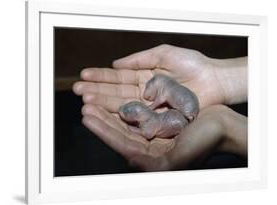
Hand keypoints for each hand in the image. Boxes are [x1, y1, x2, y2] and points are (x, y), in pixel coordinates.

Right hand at [73, 44, 246, 111]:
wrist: (214, 80)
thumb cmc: (192, 64)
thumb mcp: (164, 53)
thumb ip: (140, 59)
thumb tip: (115, 64)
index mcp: (143, 77)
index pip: (118, 77)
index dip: (101, 76)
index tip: (84, 75)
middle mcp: (143, 93)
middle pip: (116, 93)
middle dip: (97, 91)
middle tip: (78, 90)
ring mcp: (149, 107)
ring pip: (123, 105)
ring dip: (104, 103)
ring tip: (86, 101)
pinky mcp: (157, 118)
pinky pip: (137, 117)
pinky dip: (121, 115)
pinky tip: (106, 113)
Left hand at [81, 104, 246, 170]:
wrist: (222, 126)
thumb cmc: (205, 142)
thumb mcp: (180, 158)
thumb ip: (155, 164)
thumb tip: (130, 160)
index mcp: (151, 156)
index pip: (120, 143)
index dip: (103, 130)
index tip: (87, 117)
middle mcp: (148, 144)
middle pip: (119, 130)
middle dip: (100, 117)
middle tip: (84, 103)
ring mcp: (152, 131)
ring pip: (124, 119)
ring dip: (108, 107)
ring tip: (92, 96)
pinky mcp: (157, 119)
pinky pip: (136, 110)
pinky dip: (124, 102)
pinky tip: (114, 96)